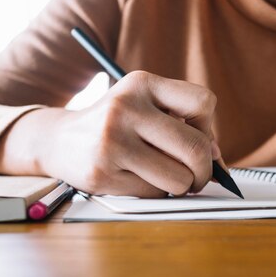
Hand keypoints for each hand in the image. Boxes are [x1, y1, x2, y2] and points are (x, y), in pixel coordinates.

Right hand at [7, 71, 220, 196]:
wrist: (58, 139)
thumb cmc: (114, 124)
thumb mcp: (144, 107)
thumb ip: (182, 124)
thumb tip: (217, 159)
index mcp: (140, 83)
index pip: (202, 102)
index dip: (209, 128)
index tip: (199, 139)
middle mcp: (125, 107)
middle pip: (196, 148)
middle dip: (205, 170)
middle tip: (198, 176)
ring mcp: (111, 141)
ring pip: (179, 178)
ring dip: (181, 185)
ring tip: (166, 177)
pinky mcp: (101, 173)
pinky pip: (153, 193)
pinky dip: (154, 192)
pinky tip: (136, 179)